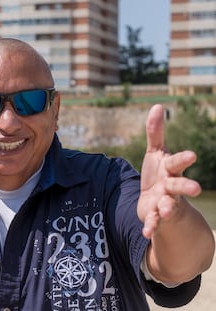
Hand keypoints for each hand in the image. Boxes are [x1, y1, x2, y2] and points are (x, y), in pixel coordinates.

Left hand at [137, 104, 200, 238]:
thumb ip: (155, 133)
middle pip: (178, 186)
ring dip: (166, 207)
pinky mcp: (155, 216)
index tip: (191, 155)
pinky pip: (153, 222)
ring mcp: (164, 202)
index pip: (176, 162)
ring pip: (168, 205)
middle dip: (186, 187)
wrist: (159, 202)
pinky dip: (150, 226)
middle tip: (196, 189)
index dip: (183, 159)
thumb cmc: (159, 173)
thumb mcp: (155, 153)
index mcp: (170, 169)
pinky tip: (146, 232)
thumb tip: (157, 106)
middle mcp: (170, 187)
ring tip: (164, 209)